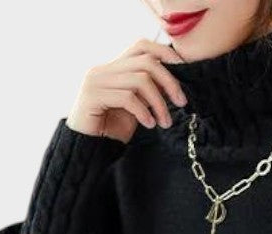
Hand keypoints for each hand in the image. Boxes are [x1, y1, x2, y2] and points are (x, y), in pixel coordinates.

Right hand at [67, 38, 187, 142]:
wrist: (86, 149)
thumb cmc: (111, 131)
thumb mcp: (137, 109)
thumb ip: (149, 93)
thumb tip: (175, 85)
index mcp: (114, 68)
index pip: (142, 46)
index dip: (165, 53)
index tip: (185, 71)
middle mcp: (104, 70)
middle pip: (146, 61)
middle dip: (169, 81)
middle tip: (182, 102)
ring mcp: (96, 81)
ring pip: (140, 80)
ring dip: (159, 102)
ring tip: (165, 123)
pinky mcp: (92, 96)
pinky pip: (127, 98)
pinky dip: (143, 112)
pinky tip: (149, 124)